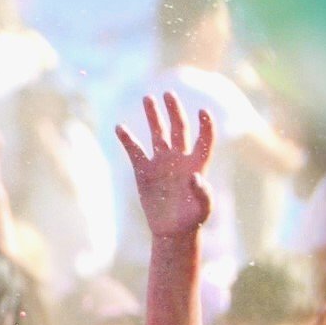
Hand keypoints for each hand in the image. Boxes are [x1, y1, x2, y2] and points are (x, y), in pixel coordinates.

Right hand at [116, 92, 214, 239]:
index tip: (203, 111)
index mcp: (197, 164)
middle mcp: (180, 158)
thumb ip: (203, 192)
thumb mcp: (203, 209)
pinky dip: (127, 140)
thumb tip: (195, 176)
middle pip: (179, 128)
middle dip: (174, 110)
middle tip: (168, 94)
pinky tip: (120, 128)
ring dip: (153, 116)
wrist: (171, 230)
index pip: (204, 138)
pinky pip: (135, 151)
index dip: (206, 125)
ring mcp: (161, 163)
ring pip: (157, 133)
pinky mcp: (144, 171)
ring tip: (148, 98)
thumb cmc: (192, 220)